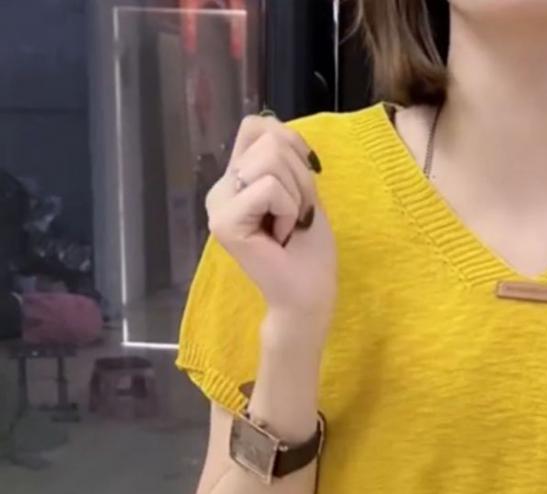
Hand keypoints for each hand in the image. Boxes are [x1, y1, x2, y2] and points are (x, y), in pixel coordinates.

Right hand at [206, 114, 335, 327]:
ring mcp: (218, 204)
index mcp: (236, 179)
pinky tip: (281, 236)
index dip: (292, 144)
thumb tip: (273, 125)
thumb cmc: (309, 251)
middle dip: (300, 176)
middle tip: (295, 215)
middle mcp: (221, 188)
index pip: (257, 126)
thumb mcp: (303, 189)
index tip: (303, 183)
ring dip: (296, 195)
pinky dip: (289, 210)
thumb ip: (284, 155)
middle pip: (269, 139)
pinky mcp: (224, 221)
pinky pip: (270, 187)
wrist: (308, 296)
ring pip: (270, 159)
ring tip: (288, 226)